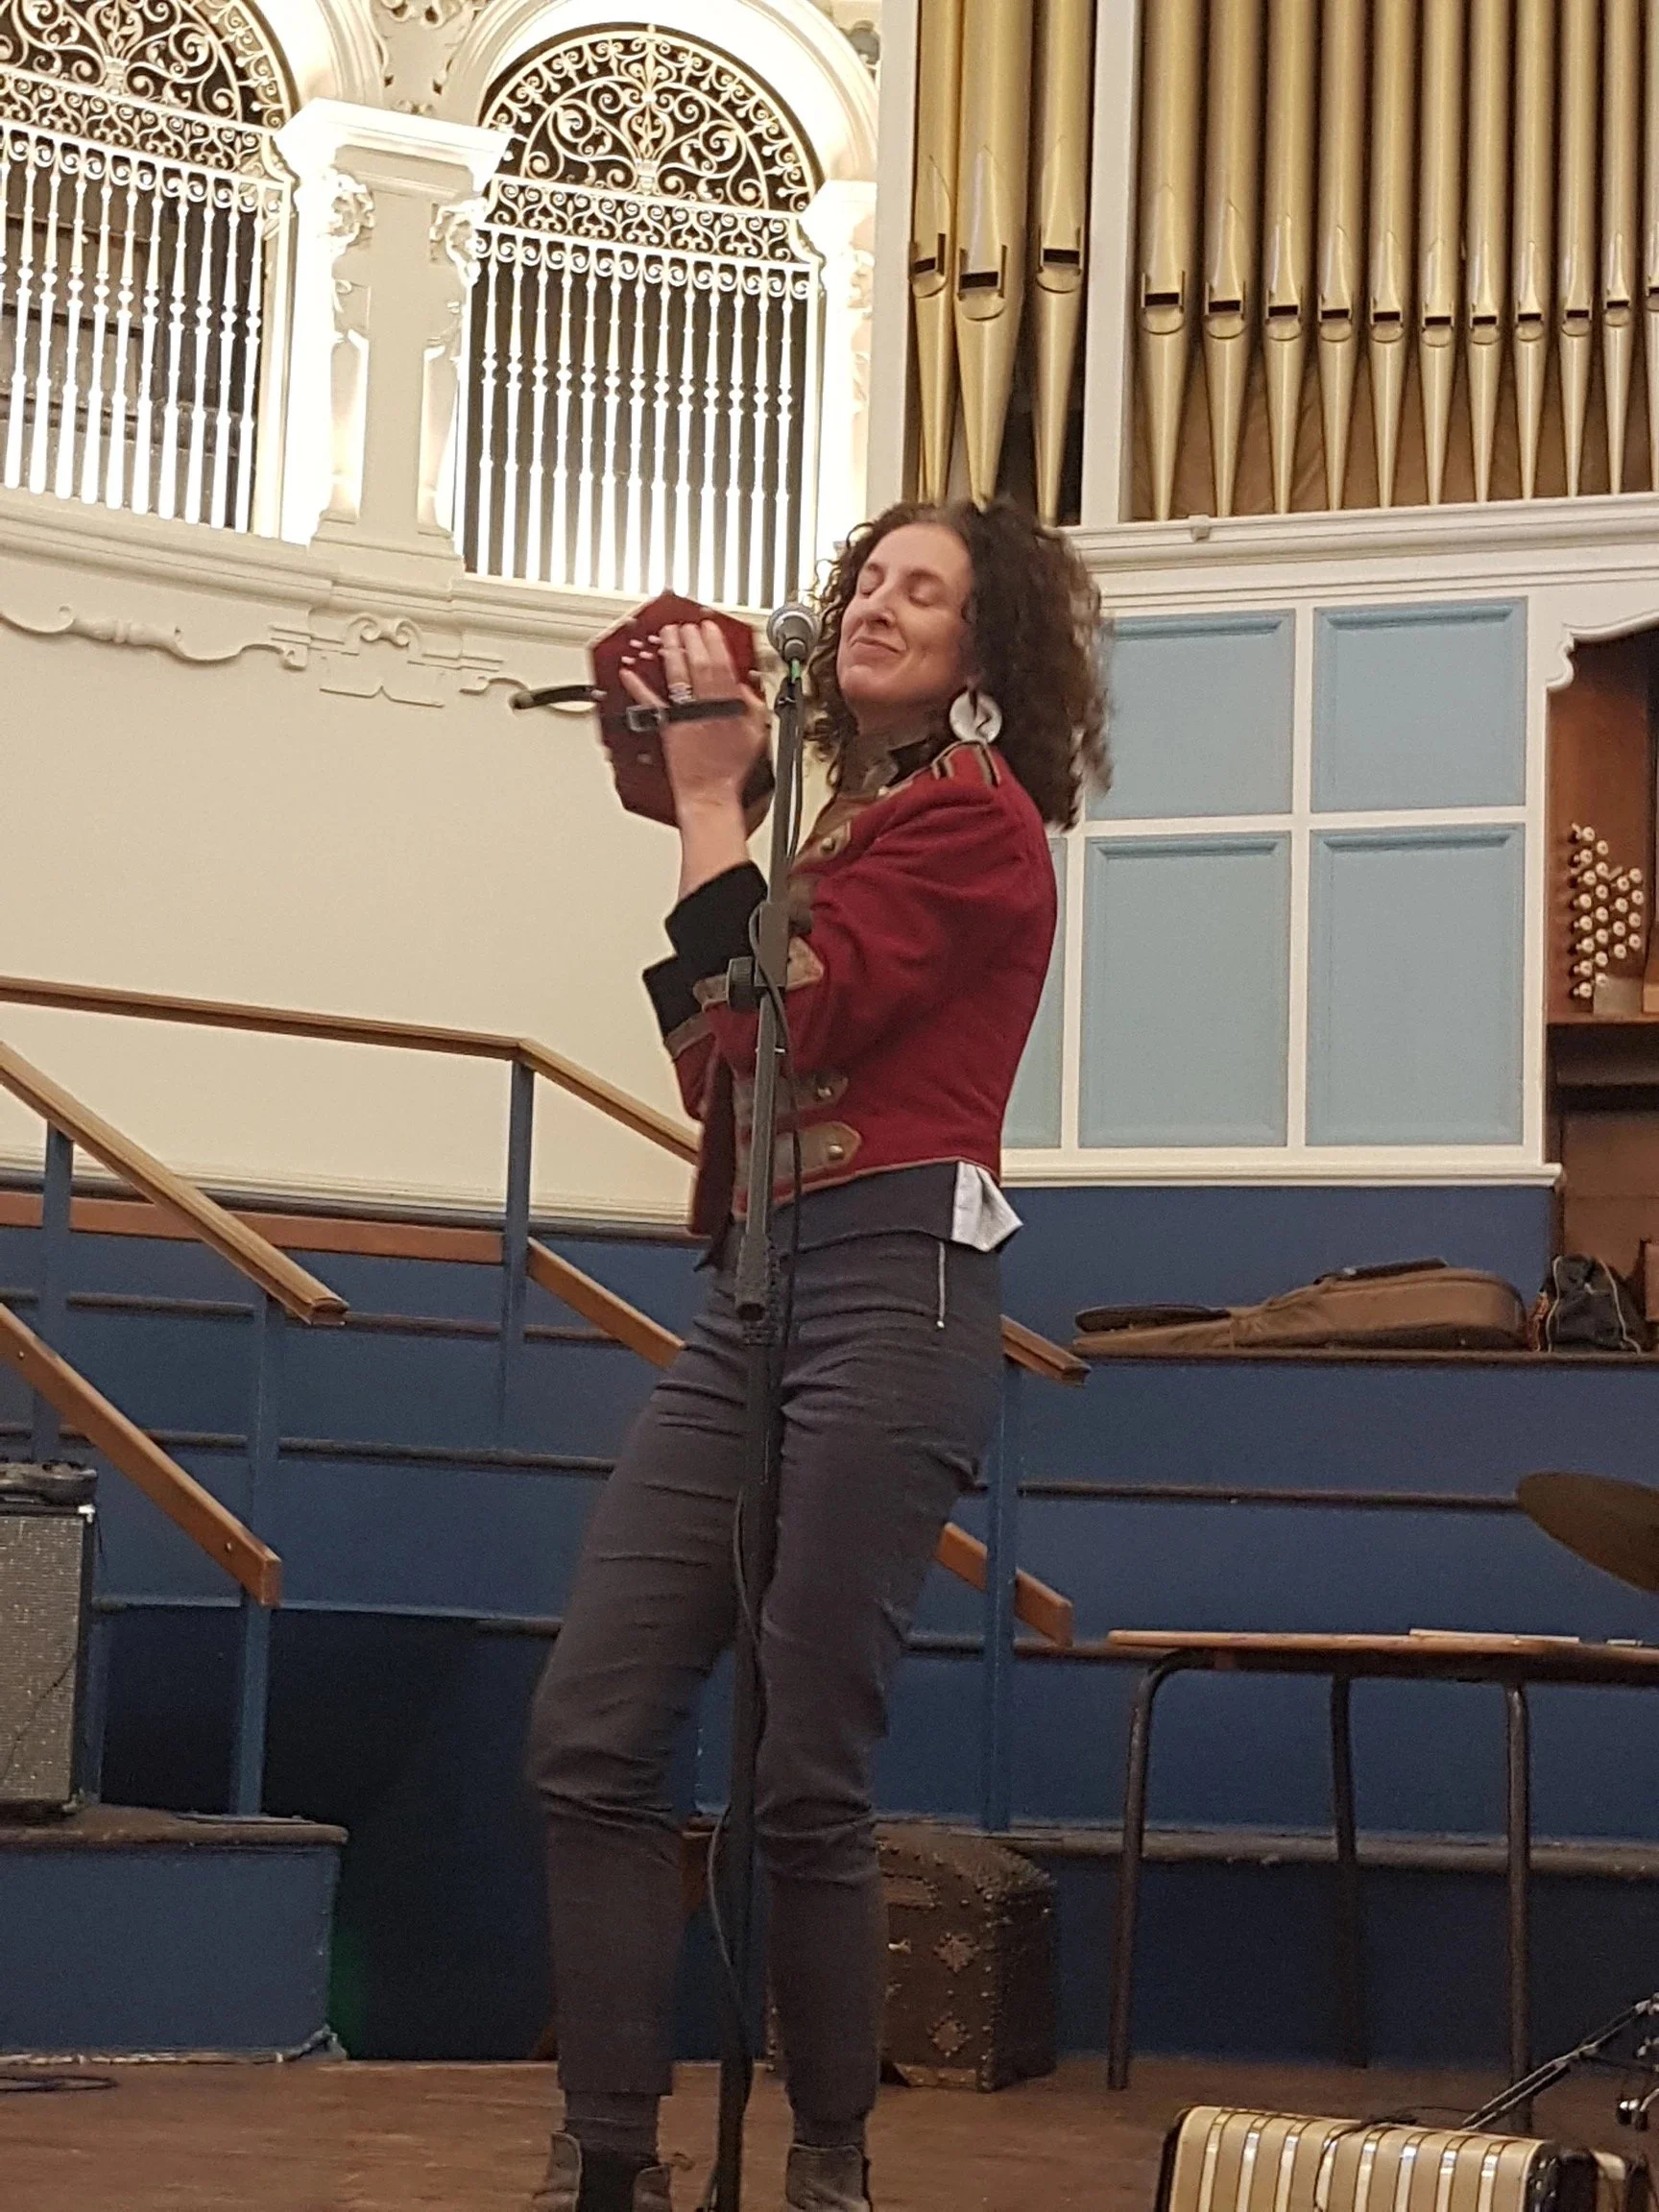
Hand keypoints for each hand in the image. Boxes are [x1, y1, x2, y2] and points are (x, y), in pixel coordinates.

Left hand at [620, 620, 768, 816]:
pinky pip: (651, 704)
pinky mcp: (667, 727)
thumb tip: (745, 689)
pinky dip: (638, 687)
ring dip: (671, 652)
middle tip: (686, 625)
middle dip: (691, 641)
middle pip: (698, 665)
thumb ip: (752, 707)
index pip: (723, 665)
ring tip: (666, 635)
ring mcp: (685, 716)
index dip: (715, 642)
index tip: (709, 627)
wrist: (710, 792)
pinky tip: (629, 672)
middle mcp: (707, 707)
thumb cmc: (732, 769)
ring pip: (677, 676)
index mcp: (730, 707)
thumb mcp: (756, 734)